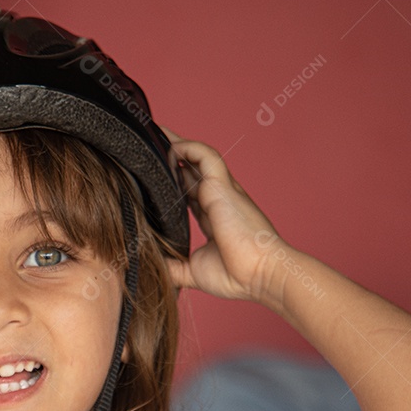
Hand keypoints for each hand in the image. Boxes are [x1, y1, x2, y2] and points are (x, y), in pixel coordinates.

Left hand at [161, 127, 294, 309]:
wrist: (260, 275)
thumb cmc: (237, 275)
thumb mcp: (193, 271)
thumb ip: (173, 266)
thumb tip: (152, 267)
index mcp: (212, 216)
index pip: (188, 192)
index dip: (173, 181)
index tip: (153, 174)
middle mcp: (218, 199)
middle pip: (191, 170)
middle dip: (172, 156)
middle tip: (149, 143)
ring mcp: (222, 191)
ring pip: (198, 157)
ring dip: (177, 144)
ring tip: (155, 134)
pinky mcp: (223, 186)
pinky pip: (205, 156)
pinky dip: (187, 147)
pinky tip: (169, 147)